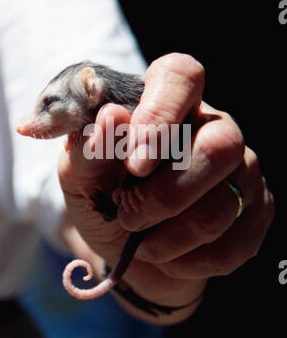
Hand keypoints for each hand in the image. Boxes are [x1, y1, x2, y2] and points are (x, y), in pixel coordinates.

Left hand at [58, 53, 274, 324]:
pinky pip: (231, 245)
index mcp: (169, 104)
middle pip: (219, 147)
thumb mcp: (80, 176)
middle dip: (163, 197)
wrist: (127, 248)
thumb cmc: (104, 198)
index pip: (181, 76)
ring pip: (221, 207)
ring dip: (168, 237)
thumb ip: (89, 148)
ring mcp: (243, 171)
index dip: (160, 114)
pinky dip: (187, 261)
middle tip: (127, 214)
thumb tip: (110, 118)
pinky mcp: (256, 212)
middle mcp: (214, 128)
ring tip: (142, 242)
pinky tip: (169, 255)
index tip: (134, 162)